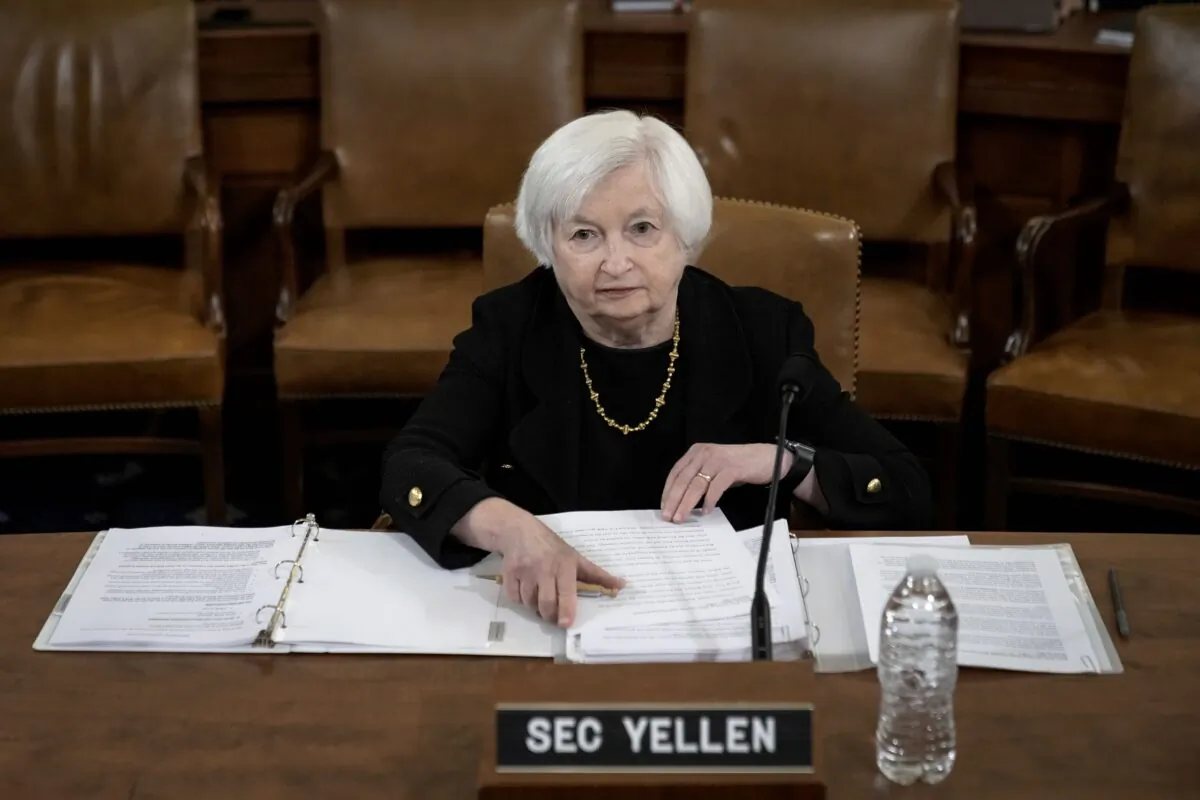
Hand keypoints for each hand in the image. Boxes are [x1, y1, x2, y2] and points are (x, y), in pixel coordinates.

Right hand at [495, 514, 624, 627]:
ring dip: (535, 608)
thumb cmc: (551, 547)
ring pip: (529, 604)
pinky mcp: (509, 573)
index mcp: (564, 565)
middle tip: (553, 618)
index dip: (566, 610)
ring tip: (540, 600)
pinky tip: (525, 590)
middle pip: (546, 603)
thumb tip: (622, 585)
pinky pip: (514, 598)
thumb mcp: (575, 557)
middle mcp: (545, 568)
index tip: (566, 624)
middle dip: (550, 616)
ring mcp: (525, 571)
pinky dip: (520, 600)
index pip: (566, 592)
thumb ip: (596, 574)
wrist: (519, 530)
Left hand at [660, 443, 791, 522]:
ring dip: (687, 504)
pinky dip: (709, 501)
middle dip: (673, 500)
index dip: (668, 491)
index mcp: (696, 452)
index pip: (676, 473)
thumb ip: (699, 479)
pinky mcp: (732, 468)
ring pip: (696, 485)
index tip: (664, 507)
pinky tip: (706, 512)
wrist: (767, 457)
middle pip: (683, 480)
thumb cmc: (739, 465)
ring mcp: (717, 460)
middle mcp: (704, 453)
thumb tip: (682, 501)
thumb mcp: (714, 468)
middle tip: (668, 517)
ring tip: (681, 518)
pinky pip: (716, 487)